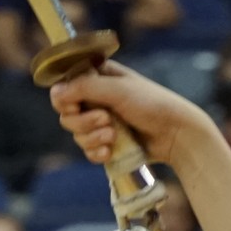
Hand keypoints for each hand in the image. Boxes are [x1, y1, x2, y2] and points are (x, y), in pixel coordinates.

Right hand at [51, 61, 209, 163]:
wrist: (175, 134)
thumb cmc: (151, 104)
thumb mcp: (117, 90)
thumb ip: (85, 88)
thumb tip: (55, 92)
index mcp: (96, 77)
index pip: (63, 87)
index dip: (65, 99)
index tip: (75, 105)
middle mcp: (95, 98)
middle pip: (66, 114)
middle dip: (83, 121)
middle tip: (106, 120)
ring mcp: (100, 122)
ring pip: (76, 134)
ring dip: (92, 137)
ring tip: (114, 135)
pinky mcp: (106, 143)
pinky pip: (87, 151)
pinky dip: (97, 152)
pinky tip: (110, 151)